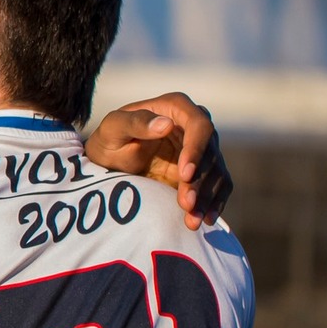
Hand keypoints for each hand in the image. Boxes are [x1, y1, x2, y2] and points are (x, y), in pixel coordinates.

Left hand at [84, 92, 230, 228]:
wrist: (110, 162)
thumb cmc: (109, 139)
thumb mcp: (113, 129)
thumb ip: (135, 123)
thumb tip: (166, 124)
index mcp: (176, 107)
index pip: (200, 126)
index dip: (196, 150)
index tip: (185, 174)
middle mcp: (195, 126)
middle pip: (210, 153)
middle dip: (200, 181)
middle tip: (186, 204)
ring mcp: (202, 150)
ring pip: (215, 173)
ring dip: (206, 197)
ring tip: (192, 220)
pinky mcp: (203, 172)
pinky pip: (217, 187)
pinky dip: (213, 204)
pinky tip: (205, 219)